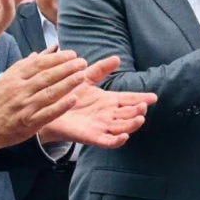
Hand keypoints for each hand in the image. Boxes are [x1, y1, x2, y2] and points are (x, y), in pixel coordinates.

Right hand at [0, 48, 90, 151]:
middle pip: (47, 76)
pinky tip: (73, 99)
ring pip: (50, 92)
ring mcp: (25, 106)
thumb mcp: (6, 78)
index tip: (72, 54)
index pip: (39, 64)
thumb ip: (27, 64)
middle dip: (67, 68)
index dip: (57, 58)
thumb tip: (46, 51)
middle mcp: (20, 90)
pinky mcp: (29, 122)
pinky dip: (61, 106)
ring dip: (68, 83)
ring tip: (82, 76)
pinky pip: (48, 113)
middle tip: (82, 62)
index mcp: (14, 77)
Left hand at [37, 56, 155, 148]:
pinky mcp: (91, 137)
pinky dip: (117, 140)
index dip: (141, 98)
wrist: (46, 108)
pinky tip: (125, 136)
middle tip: (144, 106)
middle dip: (138, 111)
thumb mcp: (85, 78)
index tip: (153, 97)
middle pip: (128, 114)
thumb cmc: (66, 95)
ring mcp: (100, 127)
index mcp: (108, 101)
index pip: (129, 99)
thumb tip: (117, 58)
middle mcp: (107, 115)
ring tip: (140, 118)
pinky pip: (107, 141)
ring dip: (132, 124)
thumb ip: (100, 69)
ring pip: (122, 128)